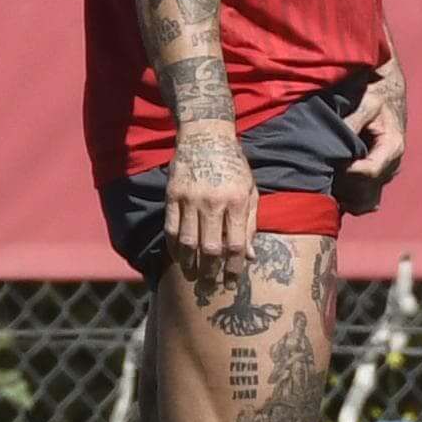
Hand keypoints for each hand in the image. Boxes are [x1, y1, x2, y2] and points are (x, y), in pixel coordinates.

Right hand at [166, 123, 256, 287]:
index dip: (233, 268)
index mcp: (236, 201)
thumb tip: (249, 257)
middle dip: (211, 272)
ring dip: (190, 264)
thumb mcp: (249, 191)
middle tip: (211, 286)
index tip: (231, 282)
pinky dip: (174, 247)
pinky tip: (179, 257)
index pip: (235, 244)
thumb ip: (250, 224)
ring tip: (193, 276)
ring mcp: (190, 199)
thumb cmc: (233, 166)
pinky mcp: (172, 196)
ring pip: (188, 242)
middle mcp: (213, 202)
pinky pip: (171, 229)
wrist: (206, 136)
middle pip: (211, 248)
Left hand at [339, 52, 407, 214]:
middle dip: (343, 186)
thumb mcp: (365, 101)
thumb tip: (337, 144)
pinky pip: (363, 200)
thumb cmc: (374, 93)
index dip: (346, 172)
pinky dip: (348, 197)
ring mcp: (385, 173)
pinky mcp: (376, 177)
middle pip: (366, 193)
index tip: (329, 163)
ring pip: (365, 201)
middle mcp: (391, 165)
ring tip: (326, 178)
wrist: (385, 91)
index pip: (369, 173)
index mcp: (392, 148)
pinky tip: (332, 183)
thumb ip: (352, 121)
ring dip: (345, 196)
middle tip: (322, 171)